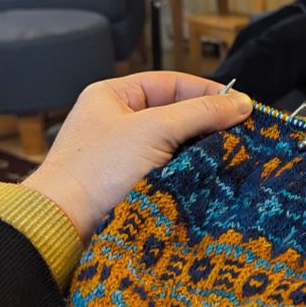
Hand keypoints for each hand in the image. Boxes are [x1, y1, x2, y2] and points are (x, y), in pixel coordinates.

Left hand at [23, 72, 252, 240]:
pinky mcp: (128, 183)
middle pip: (174, 113)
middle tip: (240, 132)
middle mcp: (116, 121)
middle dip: (206, 122)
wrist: (63, 224)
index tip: (239, 106)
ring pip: (172, 144)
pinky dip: (186, 171)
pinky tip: (207, 176)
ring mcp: (121, 154)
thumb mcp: (154, 130)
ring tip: (229, 154)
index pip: (171, 83)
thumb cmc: (97, 169)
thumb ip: (199, 113)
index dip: (206, 92)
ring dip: (198, 149)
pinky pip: (165, 169)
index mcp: (113, 96)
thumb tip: (242, 103)